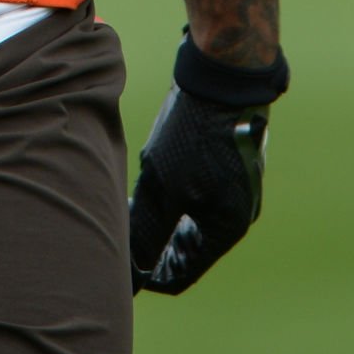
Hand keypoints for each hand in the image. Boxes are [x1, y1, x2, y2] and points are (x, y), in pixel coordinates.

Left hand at [128, 83, 268, 293]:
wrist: (220, 79)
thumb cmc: (194, 135)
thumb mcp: (164, 186)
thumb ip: (149, 231)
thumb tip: (132, 269)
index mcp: (226, 228)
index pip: (183, 273)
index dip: (150, 274)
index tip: (121, 263)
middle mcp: (235, 214)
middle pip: (185, 249)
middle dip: (152, 246)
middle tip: (118, 232)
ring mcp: (232, 189)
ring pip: (187, 221)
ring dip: (159, 219)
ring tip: (128, 206)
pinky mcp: (225, 166)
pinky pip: (194, 196)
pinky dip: (170, 198)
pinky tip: (147, 181)